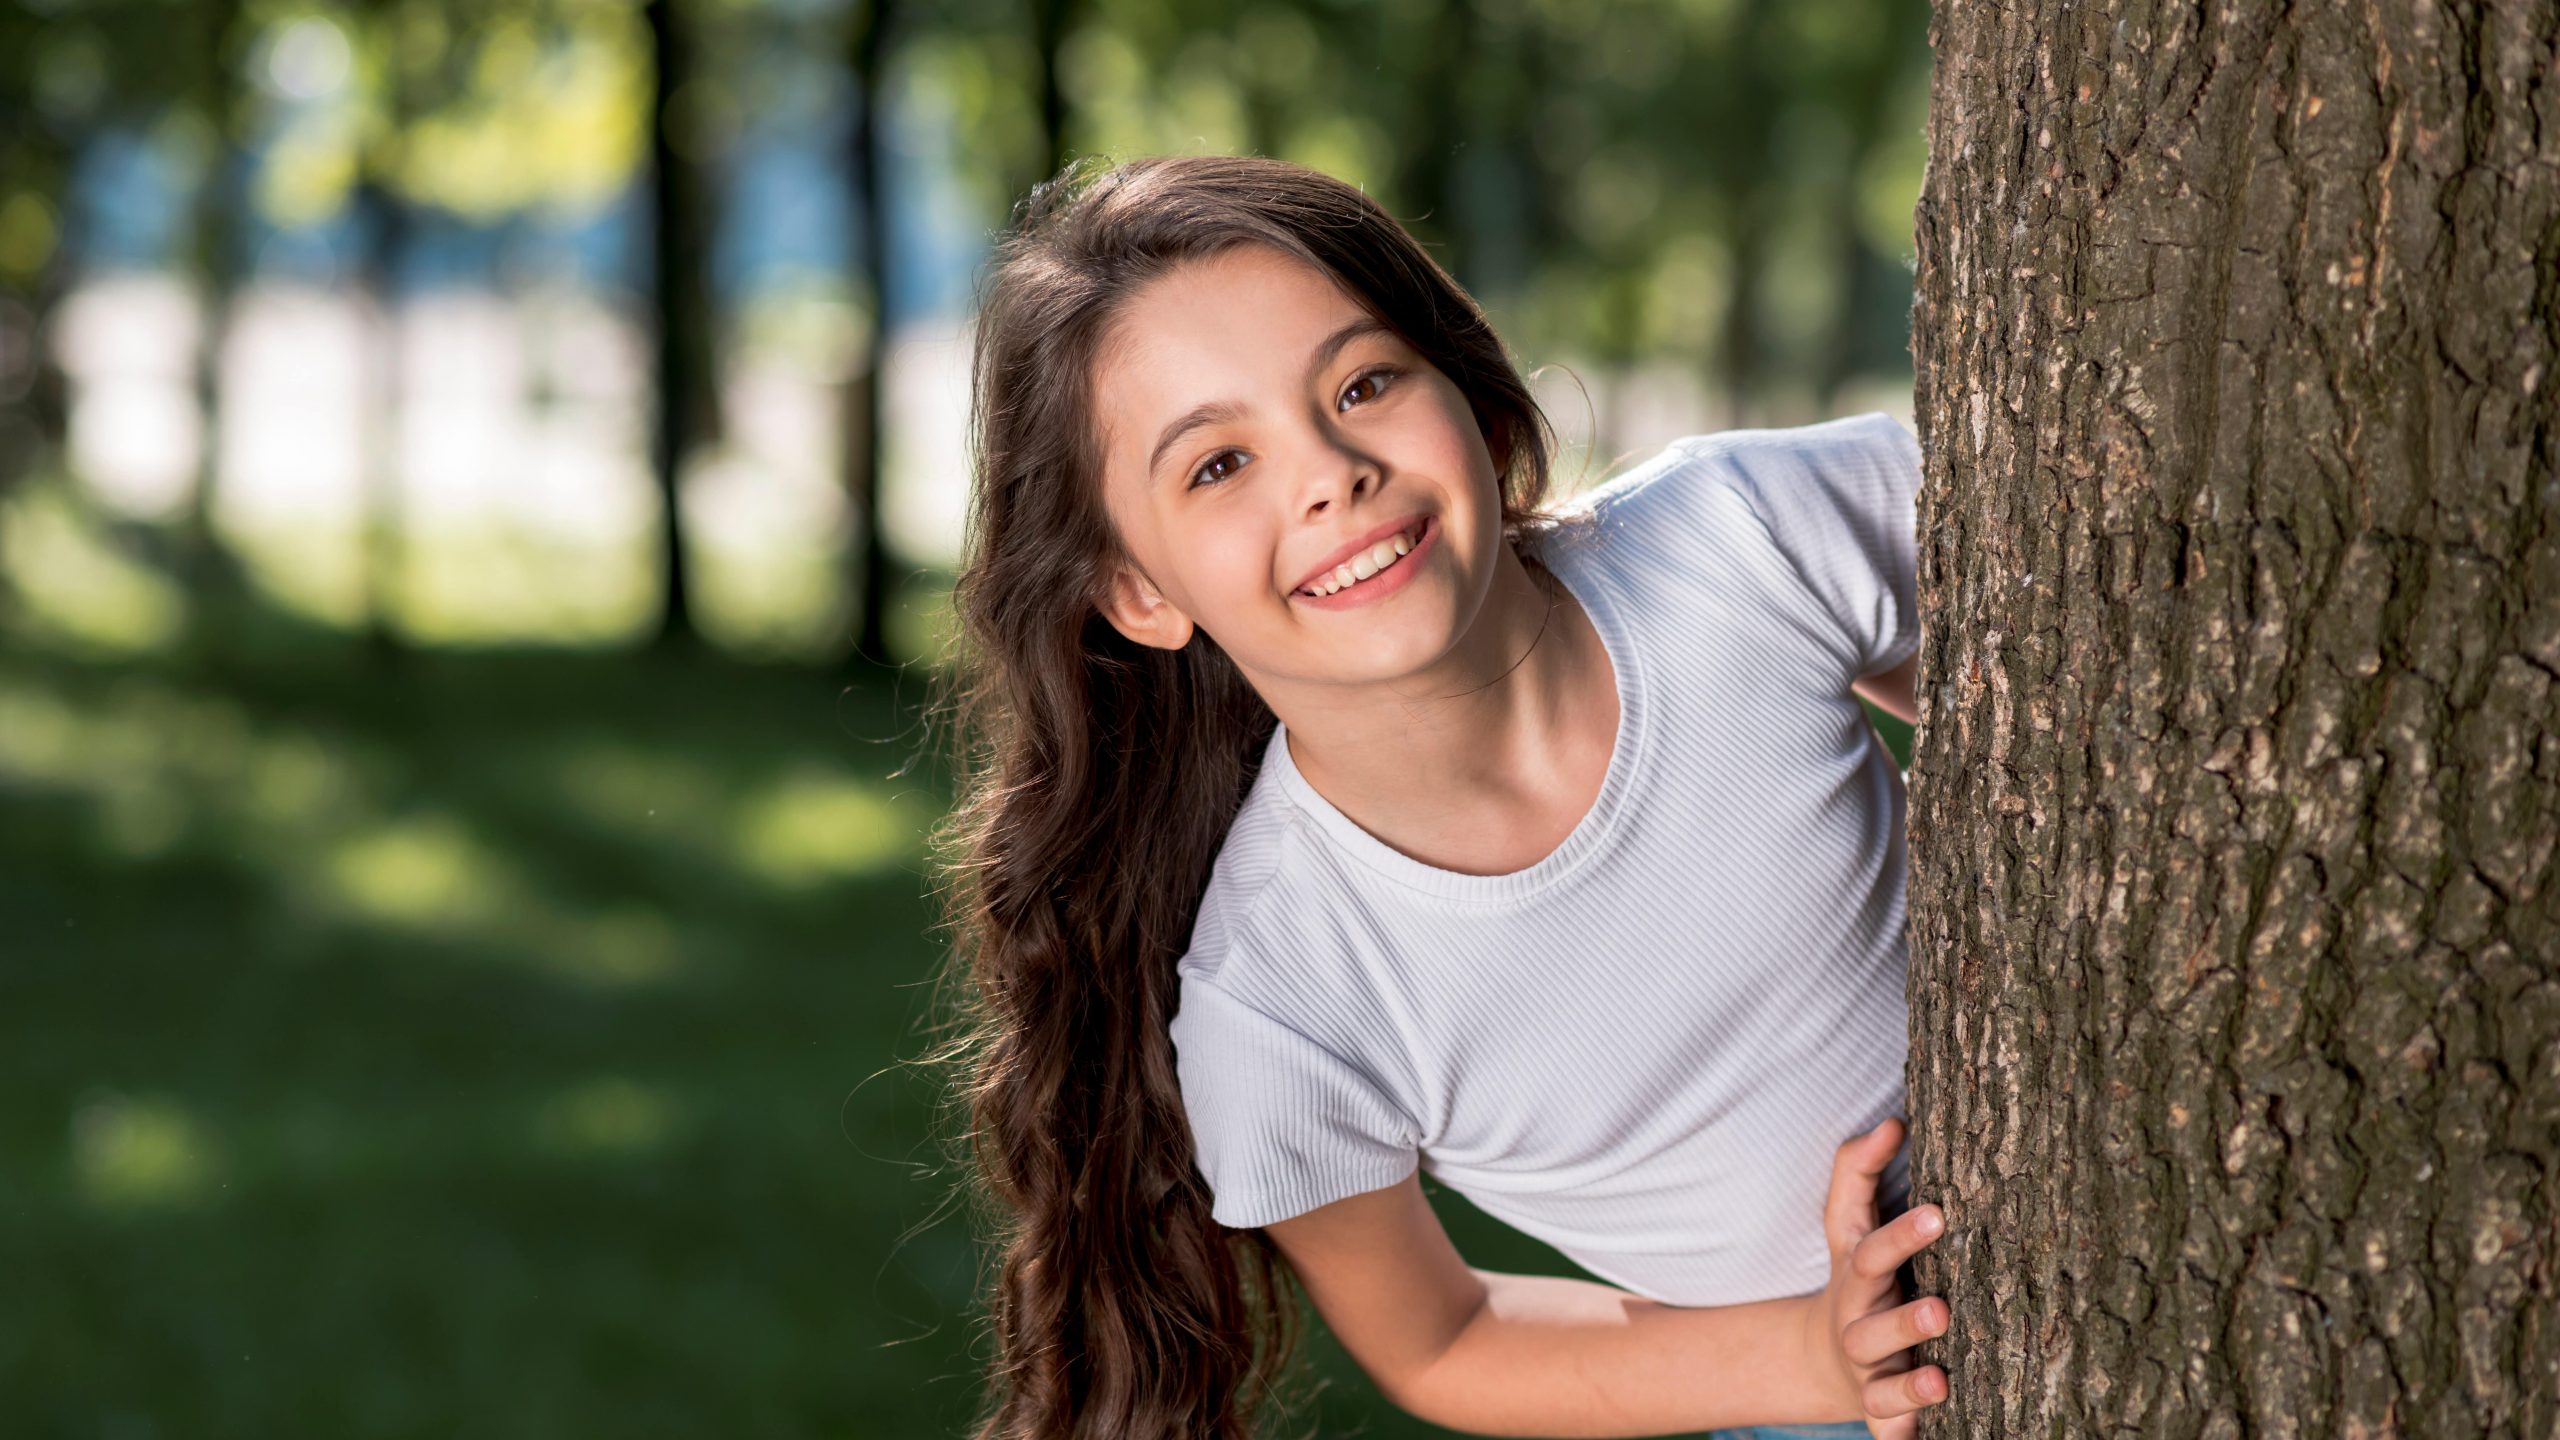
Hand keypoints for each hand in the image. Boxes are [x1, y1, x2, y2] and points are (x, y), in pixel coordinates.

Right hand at [1800, 1117, 1949, 1437]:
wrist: (1822, 1359)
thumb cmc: (1856, 1278)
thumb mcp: (1849, 1227)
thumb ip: (1860, 1171)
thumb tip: (1893, 1122)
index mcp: (1857, 1280)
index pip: (1874, 1253)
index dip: (1903, 1235)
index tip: (1940, 1215)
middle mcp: (1859, 1329)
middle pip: (1872, 1328)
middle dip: (1904, 1322)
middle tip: (1941, 1311)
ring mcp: (1868, 1377)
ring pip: (1882, 1386)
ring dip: (1909, 1386)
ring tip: (1941, 1381)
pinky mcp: (1881, 1416)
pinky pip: (1890, 1431)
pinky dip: (1903, 1437)